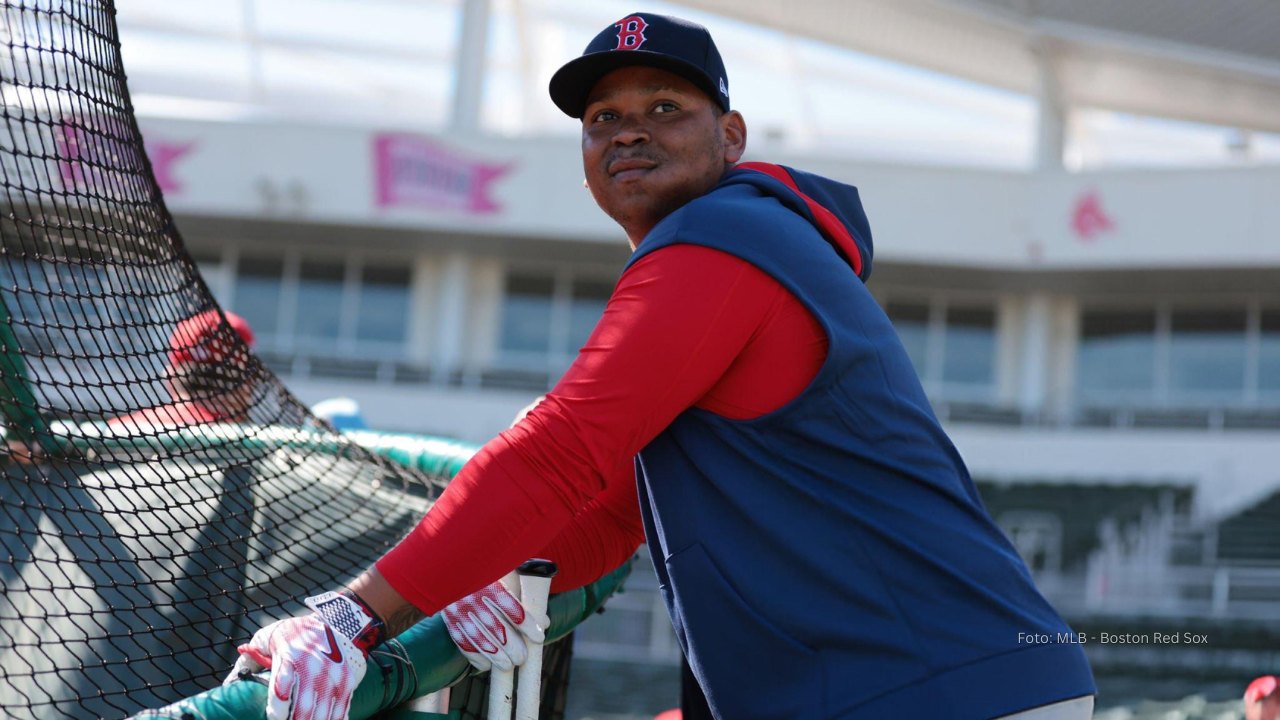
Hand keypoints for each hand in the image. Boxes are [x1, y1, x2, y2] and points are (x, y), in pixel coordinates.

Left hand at [223, 592, 384, 719]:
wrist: (335, 621)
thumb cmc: (292, 634)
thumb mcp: (266, 638)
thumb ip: (249, 661)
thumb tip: (229, 685)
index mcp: (289, 656)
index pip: (281, 688)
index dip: (277, 709)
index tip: (273, 718)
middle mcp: (313, 667)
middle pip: (304, 708)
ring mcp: (333, 676)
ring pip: (323, 713)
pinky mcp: (347, 681)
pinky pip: (340, 710)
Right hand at [442, 578, 548, 671]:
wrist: (451, 563)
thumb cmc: (489, 568)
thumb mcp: (508, 572)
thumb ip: (528, 597)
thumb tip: (544, 622)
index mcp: (489, 578)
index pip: (510, 605)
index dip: (527, 624)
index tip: (539, 637)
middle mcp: (473, 593)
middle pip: (495, 625)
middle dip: (511, 645)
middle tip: (522, 658)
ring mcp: (458, 607)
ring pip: (478, 637)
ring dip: (495, 655)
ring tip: (508, 665)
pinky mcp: (450, 616)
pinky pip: (461, 640)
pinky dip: (474, 655)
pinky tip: (485, 665)